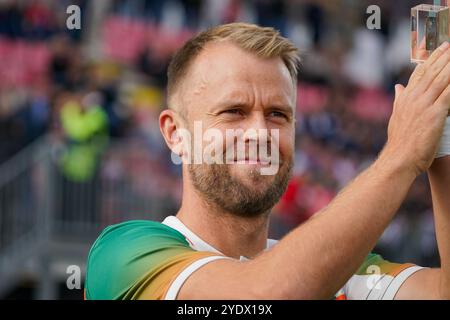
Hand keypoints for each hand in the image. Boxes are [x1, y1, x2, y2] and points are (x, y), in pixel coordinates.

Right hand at [383, 42, 449, 175]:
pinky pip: (449, 94)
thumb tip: (398, 88)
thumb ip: (399, 100)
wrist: (398, 159)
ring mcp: (424, 105)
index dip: (428, 59)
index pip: (418, 73)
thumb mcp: (397, 118)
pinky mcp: (435, 114)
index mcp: (405, 99)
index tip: (437, 48)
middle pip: (430, 72)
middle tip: (449, 44)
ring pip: (441, 79)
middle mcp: (413, 98)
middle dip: (442, 56)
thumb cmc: (399, 143)